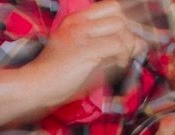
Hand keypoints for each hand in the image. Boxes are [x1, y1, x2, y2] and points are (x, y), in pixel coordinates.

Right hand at [27, 0, 159, 105]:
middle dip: (129, 33)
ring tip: (120, 61)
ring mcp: (82, 34)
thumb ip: (109, 47)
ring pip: (121, 28)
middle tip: (126, 52)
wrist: (35, 86)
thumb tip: (140, 44)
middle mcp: (79, 22)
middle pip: (119, 15)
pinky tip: (117, 66)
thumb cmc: (57, 76)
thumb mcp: (83, 55)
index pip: (112, 7)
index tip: (130, 37)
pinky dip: (123, 56)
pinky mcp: (86, 49)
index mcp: (75, 20)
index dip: (126, 21)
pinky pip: (118, 45)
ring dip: (127, 46)